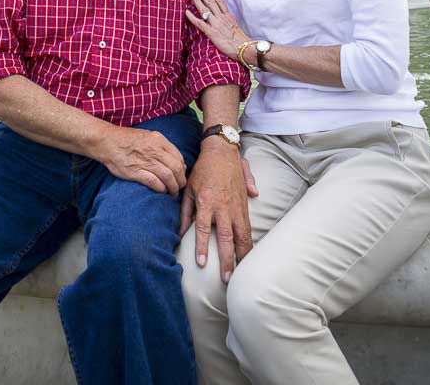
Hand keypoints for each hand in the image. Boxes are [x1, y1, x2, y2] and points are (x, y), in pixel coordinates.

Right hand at [96, 126, 187, 195]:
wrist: (107, 141)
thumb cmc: (127, 139)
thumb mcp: (148, 136)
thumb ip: (162, 147)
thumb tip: (178, 163)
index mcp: (158, 139)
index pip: (179, 157)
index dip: (183, 169)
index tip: (181, 175)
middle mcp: (153, 149)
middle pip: (176, 168)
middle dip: (180, 181)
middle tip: (180, 187)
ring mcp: (144, 161)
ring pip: (167, 177)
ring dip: (173, 188)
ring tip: (172, 193)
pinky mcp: (135, 171)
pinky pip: (154, 182)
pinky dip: (161, 189)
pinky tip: (161, 191)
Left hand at [180, 140, 256, 281]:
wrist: (222, 152)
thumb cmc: (203, 171)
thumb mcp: (189, 188)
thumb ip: (185, 211)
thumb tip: (180, 232)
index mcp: (206, 201)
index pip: (202, 228)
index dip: (201, 246)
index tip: (202, 264)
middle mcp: (222, 206)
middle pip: (225, 237)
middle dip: (226, 259)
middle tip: (226, 278)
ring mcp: (236, 206)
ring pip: (241, 234)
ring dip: (241, 254)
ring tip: (241, 271)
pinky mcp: (244, 205)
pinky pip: (248, 227)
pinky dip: (249, 242)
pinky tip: (249, 255)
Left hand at [186, 0, 248, 60]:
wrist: (244, 49)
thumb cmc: (241, 41)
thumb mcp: (236, 27)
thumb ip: (229, 22)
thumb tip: (226, 20)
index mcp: (228, 16)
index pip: (219, 0)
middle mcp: (221, 18)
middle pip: (210, 1)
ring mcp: (216, 24)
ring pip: (205, 8)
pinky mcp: (211, 33)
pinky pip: (200, 23)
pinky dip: (192, 17)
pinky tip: (187, 12)